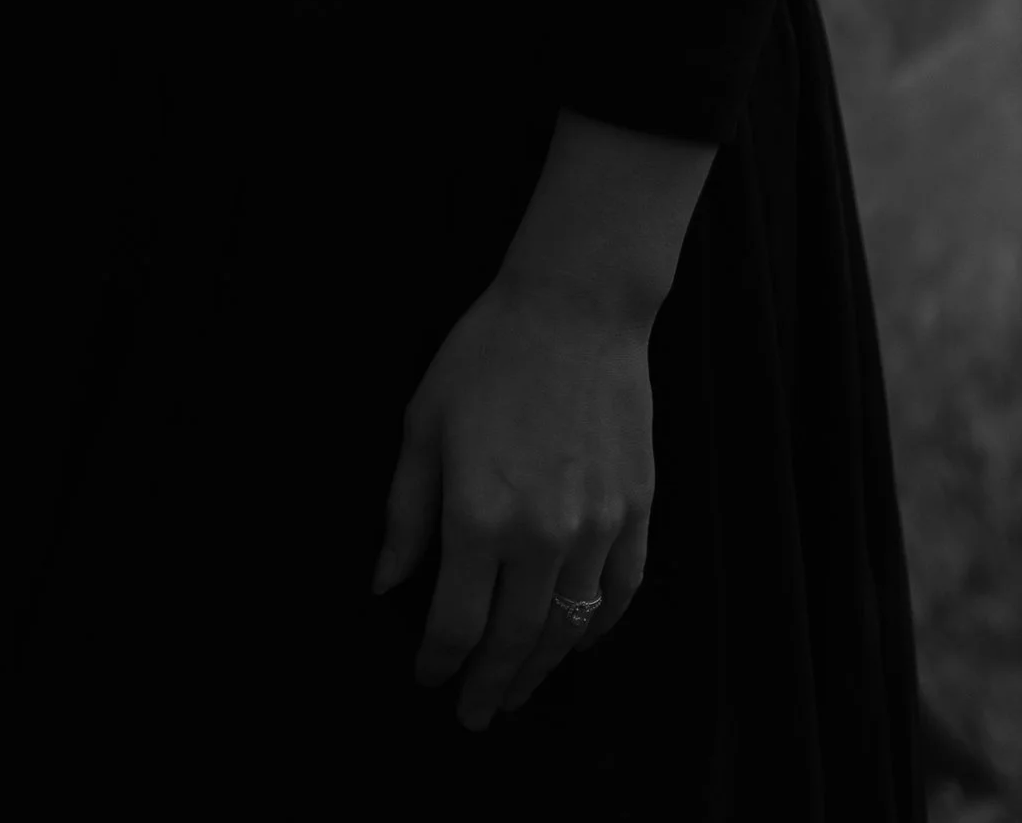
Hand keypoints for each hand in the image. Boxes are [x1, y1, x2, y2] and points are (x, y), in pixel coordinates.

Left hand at [371, 275, 652, 729]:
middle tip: (475, 715)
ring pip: (568, 629)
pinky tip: (580, 644)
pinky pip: (620, 593)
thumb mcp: (423, 424)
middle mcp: (540, 535)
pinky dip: (599, 629)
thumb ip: (405, 514)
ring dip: (540, 669)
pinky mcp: (634, 511)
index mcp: (478, 516)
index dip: (437, 663)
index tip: (426, 678)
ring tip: (518, 690)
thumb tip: (387, 585)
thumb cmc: (487, 356)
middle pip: (513, 641)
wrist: (575, 307)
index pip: (455, 623)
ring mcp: (596, 527)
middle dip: (489, 685)